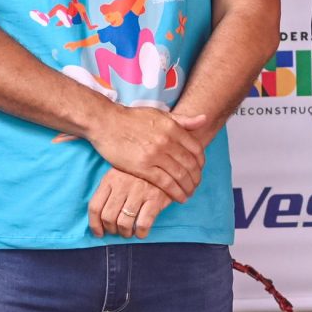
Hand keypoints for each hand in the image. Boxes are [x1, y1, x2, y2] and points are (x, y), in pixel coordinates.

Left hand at [88, 168, 172, 238]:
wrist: (166, 163)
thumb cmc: (140, 174)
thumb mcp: (120, 175)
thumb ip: (110, 191)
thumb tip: (100, 219)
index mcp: (110, 179)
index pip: (95, 207)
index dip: (94, 225)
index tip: (99, 233)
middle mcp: (122, 185)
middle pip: (108, 217)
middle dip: (112, 230)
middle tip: (117, 231)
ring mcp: (139, 191)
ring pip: (124, 223)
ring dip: (125, 233)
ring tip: (130, 232)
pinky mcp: (155, 198)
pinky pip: (143, 224)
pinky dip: (141, 233)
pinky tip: (142, 232)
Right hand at [89, 105, 207, 202]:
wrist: (107, 123)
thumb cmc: (132, 118)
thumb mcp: (159, 114)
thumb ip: (182, 120)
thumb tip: (204, 119)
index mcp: (172, 128)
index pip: (196, 149)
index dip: (201, 162)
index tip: (199, 169)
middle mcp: (166, 141)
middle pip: (190, 164)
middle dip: (196, 178)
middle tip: (196, 185)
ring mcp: (155, 155)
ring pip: (180, 175)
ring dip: (188, 187)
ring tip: (189, 194)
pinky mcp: (142, 167)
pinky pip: (165, 183)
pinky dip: (175, 192)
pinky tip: (179, 197)